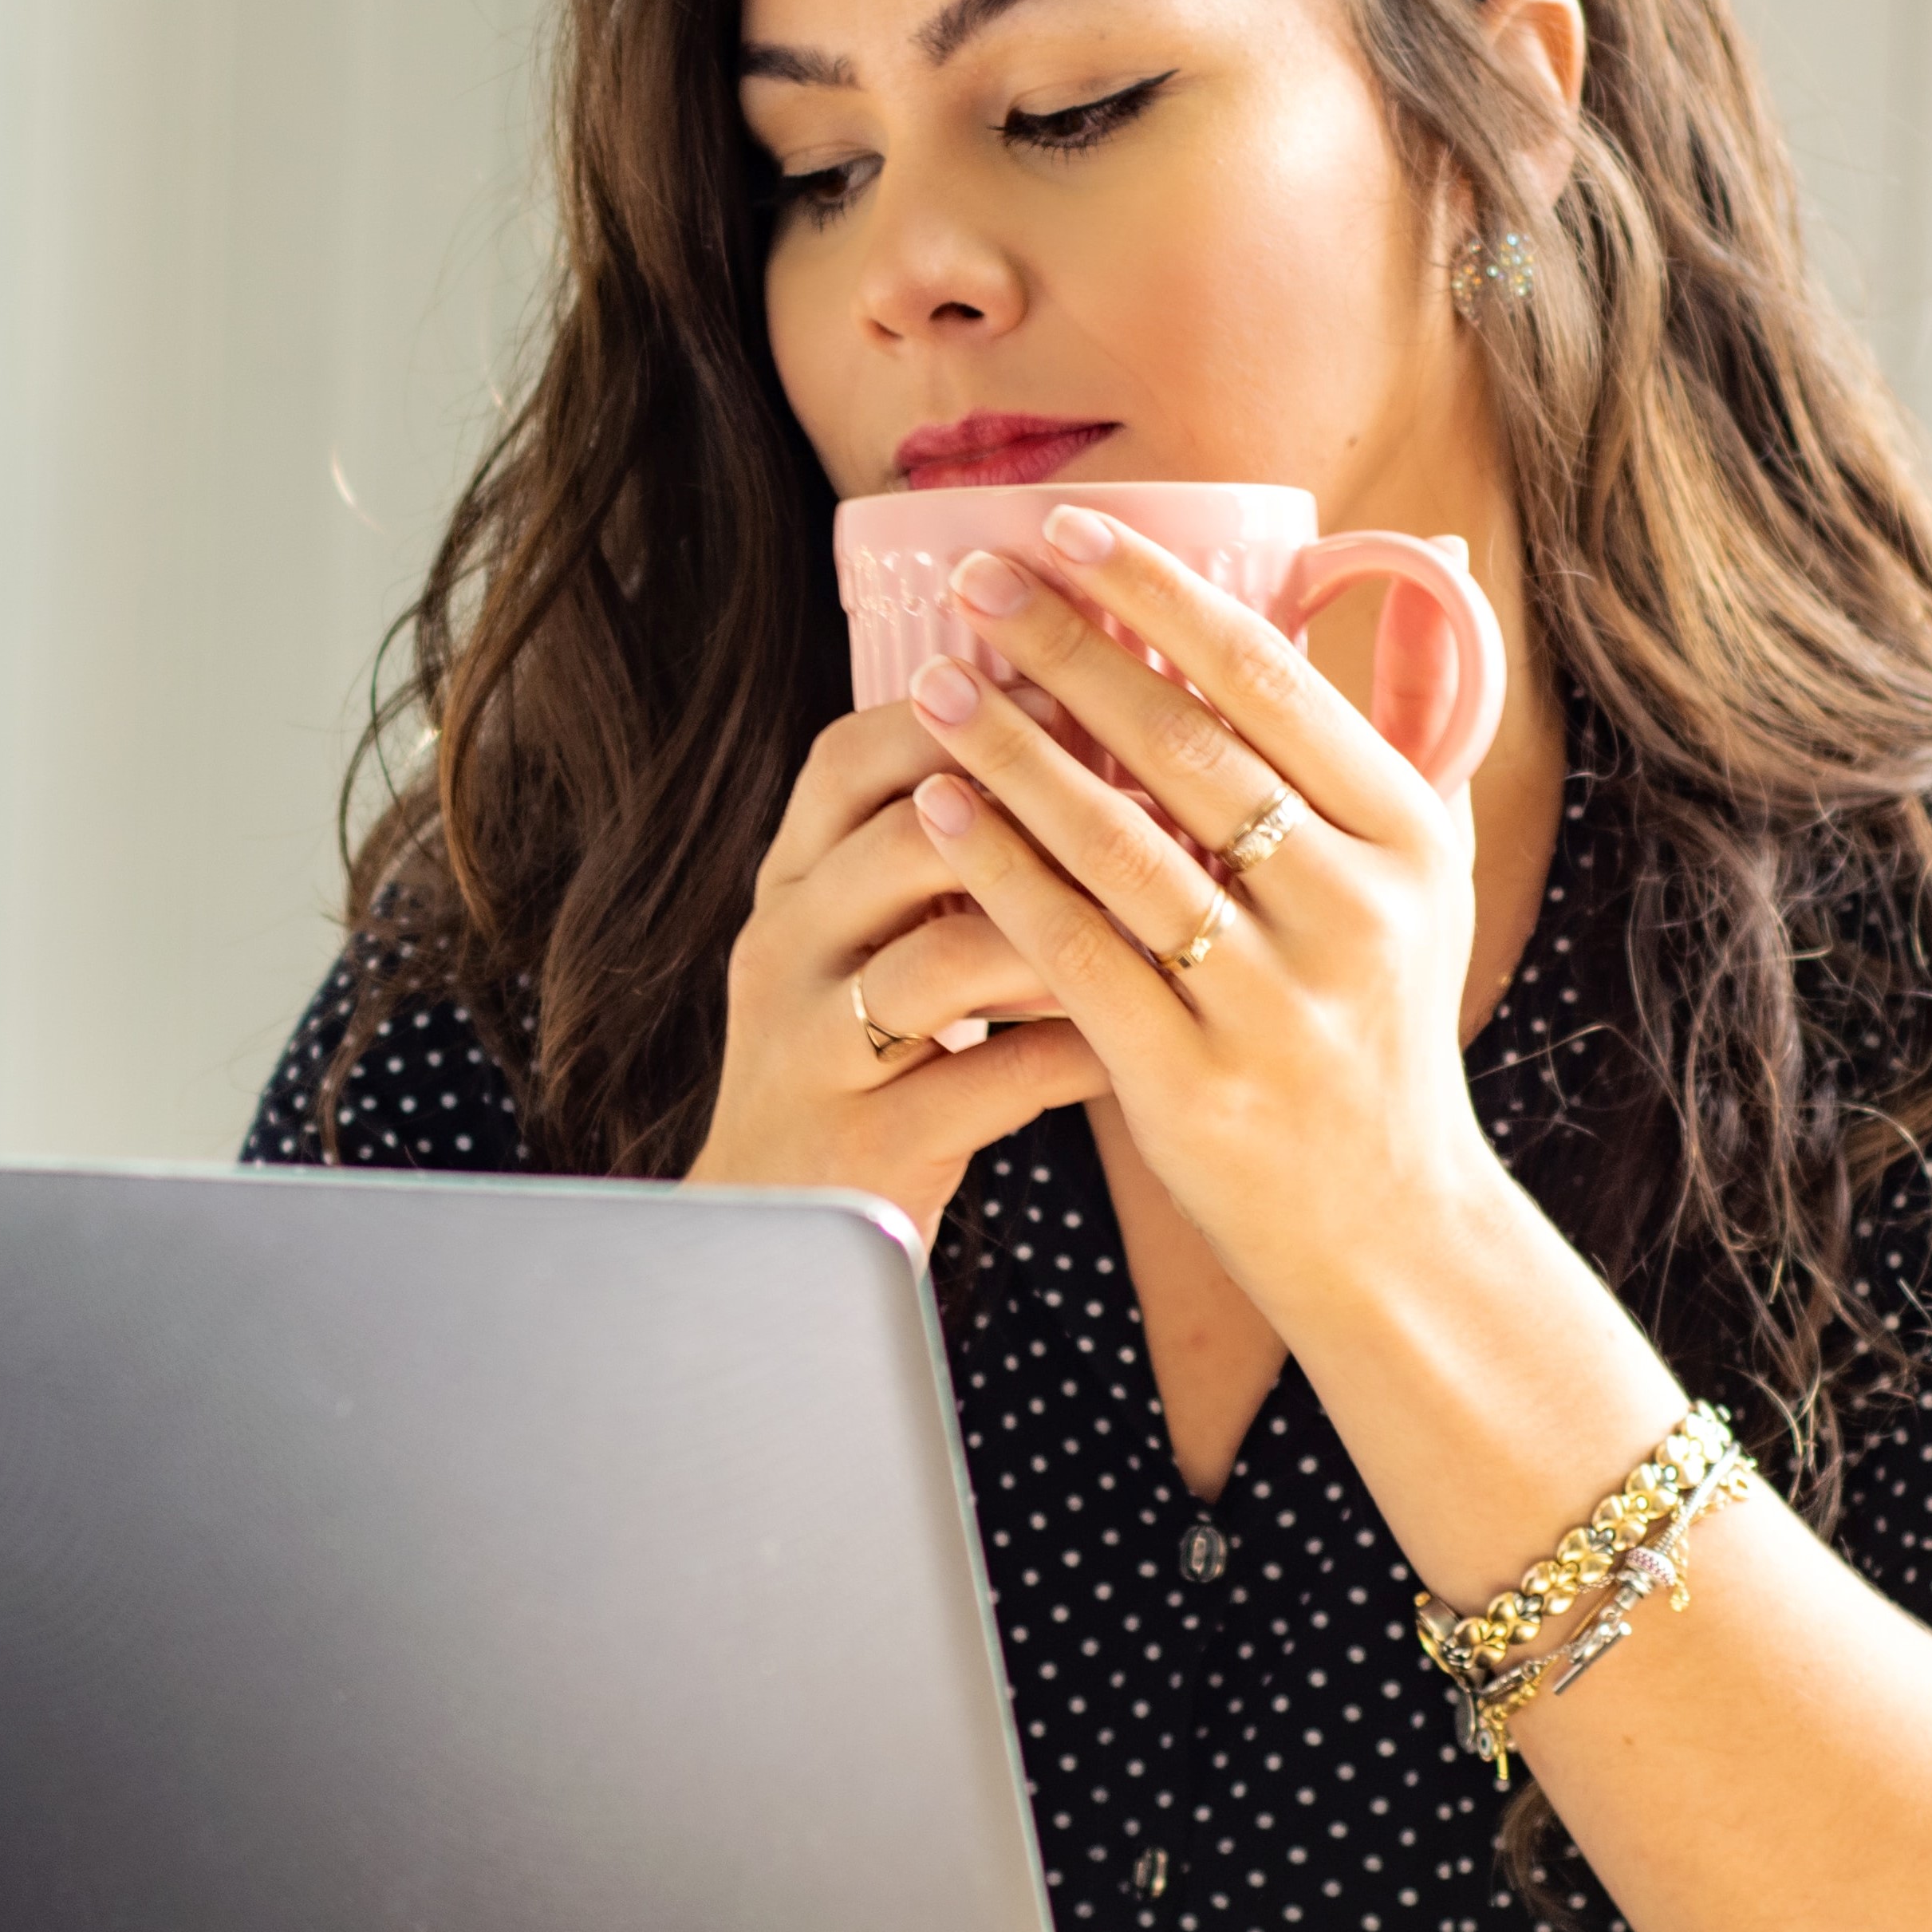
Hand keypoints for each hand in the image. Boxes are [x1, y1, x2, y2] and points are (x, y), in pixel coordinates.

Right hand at [682, 698, 1113, 1243]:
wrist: (773, 1244)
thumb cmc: (861, 1070)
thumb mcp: (865, 948)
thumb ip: (934, 860)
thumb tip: (1083, 746)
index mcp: (789, 887)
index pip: (848, 759)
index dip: (957, 714)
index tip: (1067, 688)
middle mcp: (782, 951)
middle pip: (899, 839)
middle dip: (1034, 808)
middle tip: (1150, 794)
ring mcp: (810, 1048)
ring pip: (940, 957)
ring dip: (1061, 929)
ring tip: (1159, 916)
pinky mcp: (859, 1142)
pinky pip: (983, 1080)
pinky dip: (1072, 1053)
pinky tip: (1141, 1042)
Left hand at [895, 506, 1498, 1314]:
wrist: (1385, 1228)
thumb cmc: (1379, 1024)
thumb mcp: (1428, 877)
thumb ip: (1409, 729)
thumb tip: (1441, 557)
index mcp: (1409, 838)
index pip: (1271, 681)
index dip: (1160, 596)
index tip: (1068, 530)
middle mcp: (1354, 912)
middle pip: (1187, 747)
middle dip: (1068, 650)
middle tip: (975, 582)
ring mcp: (1273, 1001)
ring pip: (1119, 844)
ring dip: (1013, 750)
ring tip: (933, 679)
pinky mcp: (1193, 1080)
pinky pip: (1074, 952)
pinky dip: (1001, 872)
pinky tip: (936, 810)